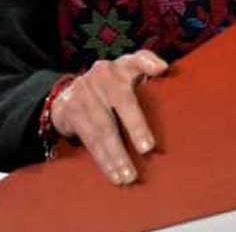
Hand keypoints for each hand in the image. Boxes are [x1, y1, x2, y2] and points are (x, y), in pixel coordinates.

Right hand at [50, 50, 168, 184]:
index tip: (161, 70)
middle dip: (135, 126)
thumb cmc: (113, 88)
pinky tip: (114, 174)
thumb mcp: (129, 76)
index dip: (148, 62)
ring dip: (117, 154)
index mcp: (122, 66)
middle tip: (148, 148)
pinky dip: (103, 159)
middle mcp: (103, 74)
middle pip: (122, 101)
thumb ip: (147, 74)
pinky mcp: (70, 110)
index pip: (137, 59)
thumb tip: (165, 73)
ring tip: (130, 176)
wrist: (69, 93)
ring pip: (103, 127)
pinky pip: (89, 139)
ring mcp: (84, 91)